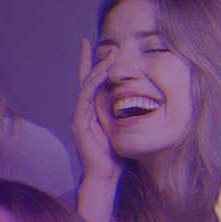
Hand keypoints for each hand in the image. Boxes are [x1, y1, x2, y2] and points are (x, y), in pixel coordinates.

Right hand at [72, 39, 120, 181]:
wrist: (104, 176)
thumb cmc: (114, 158)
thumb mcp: (122, 131)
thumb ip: (125, 117)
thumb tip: (141, 105)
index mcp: (92, 113)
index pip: (93, 85)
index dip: (95, 67)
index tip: (101, 50)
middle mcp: (83, 111)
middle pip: (85, 80)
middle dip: (92, 61)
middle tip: (99, 45)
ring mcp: (79, 116)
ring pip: (87, 85)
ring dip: (97, 68)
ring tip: (109, 55)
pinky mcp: (79, 123)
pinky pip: (86, 97)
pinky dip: (94, 83)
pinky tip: (102, 74)